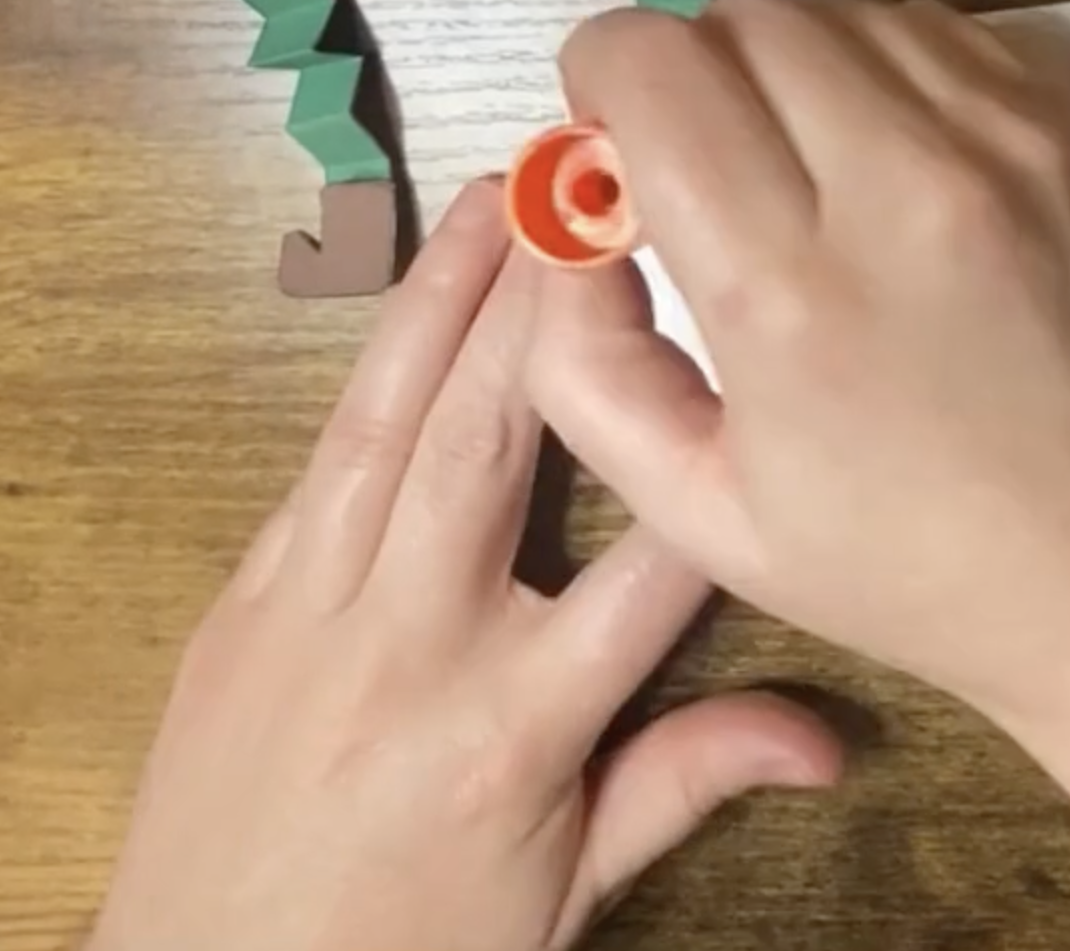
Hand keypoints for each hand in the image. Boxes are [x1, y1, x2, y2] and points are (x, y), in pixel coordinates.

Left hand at [89, 180, 837, 950]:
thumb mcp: (562, 899)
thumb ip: (682, 786)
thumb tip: (829, 735)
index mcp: (510, 731)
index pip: (646, 571)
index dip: (704, 458)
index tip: (739, 349)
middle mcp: (409, 645)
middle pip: (495, 444)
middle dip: (550, 308)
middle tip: (592, 190)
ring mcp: (309, 610)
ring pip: (389, 422)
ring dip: (442, 298)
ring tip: (492, 198)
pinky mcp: (241, 600)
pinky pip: (320, 464)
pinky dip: (370, 375)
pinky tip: (409, 308)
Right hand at [527, 0, 1069, 784]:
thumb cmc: (911, 572)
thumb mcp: (701, 515)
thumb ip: (582, 362)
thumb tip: (564, 219)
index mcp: (789, 293)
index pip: (653, 66)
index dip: (597, 74)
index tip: (608, 138)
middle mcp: (902, 186)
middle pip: (739, 17)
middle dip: (686, 70)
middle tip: (699, 163)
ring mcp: (1009, 143)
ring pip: (837, 8)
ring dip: (785, 62)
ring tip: (800, 161)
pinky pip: (934, 29)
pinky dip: (879, 66)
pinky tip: (889, 155)